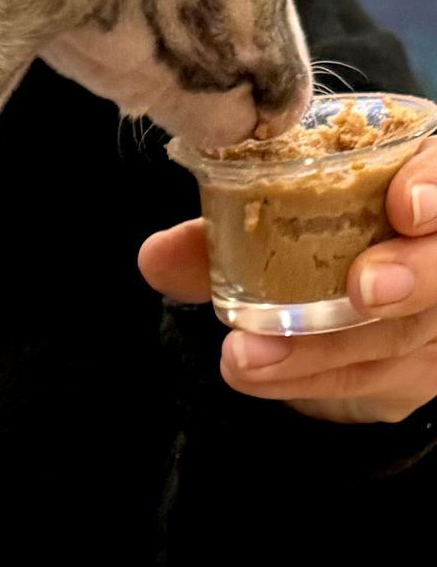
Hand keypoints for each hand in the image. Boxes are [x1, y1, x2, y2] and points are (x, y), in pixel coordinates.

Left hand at [139, 141, 436, 422]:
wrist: (329, 322)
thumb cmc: (306, 245)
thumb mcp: (263, 227)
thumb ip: (218, 235)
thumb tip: (158, 256)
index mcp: (412, 186)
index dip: (433, 189)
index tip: (404, 207)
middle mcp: (435, 250)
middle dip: (413, 277)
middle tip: (364, 290)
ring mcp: (435, 320)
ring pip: (403, 336)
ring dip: (325, 347)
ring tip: (250, 354)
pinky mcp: (415, 374)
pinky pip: (368, 379)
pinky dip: (306, 379)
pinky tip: (257, 375)